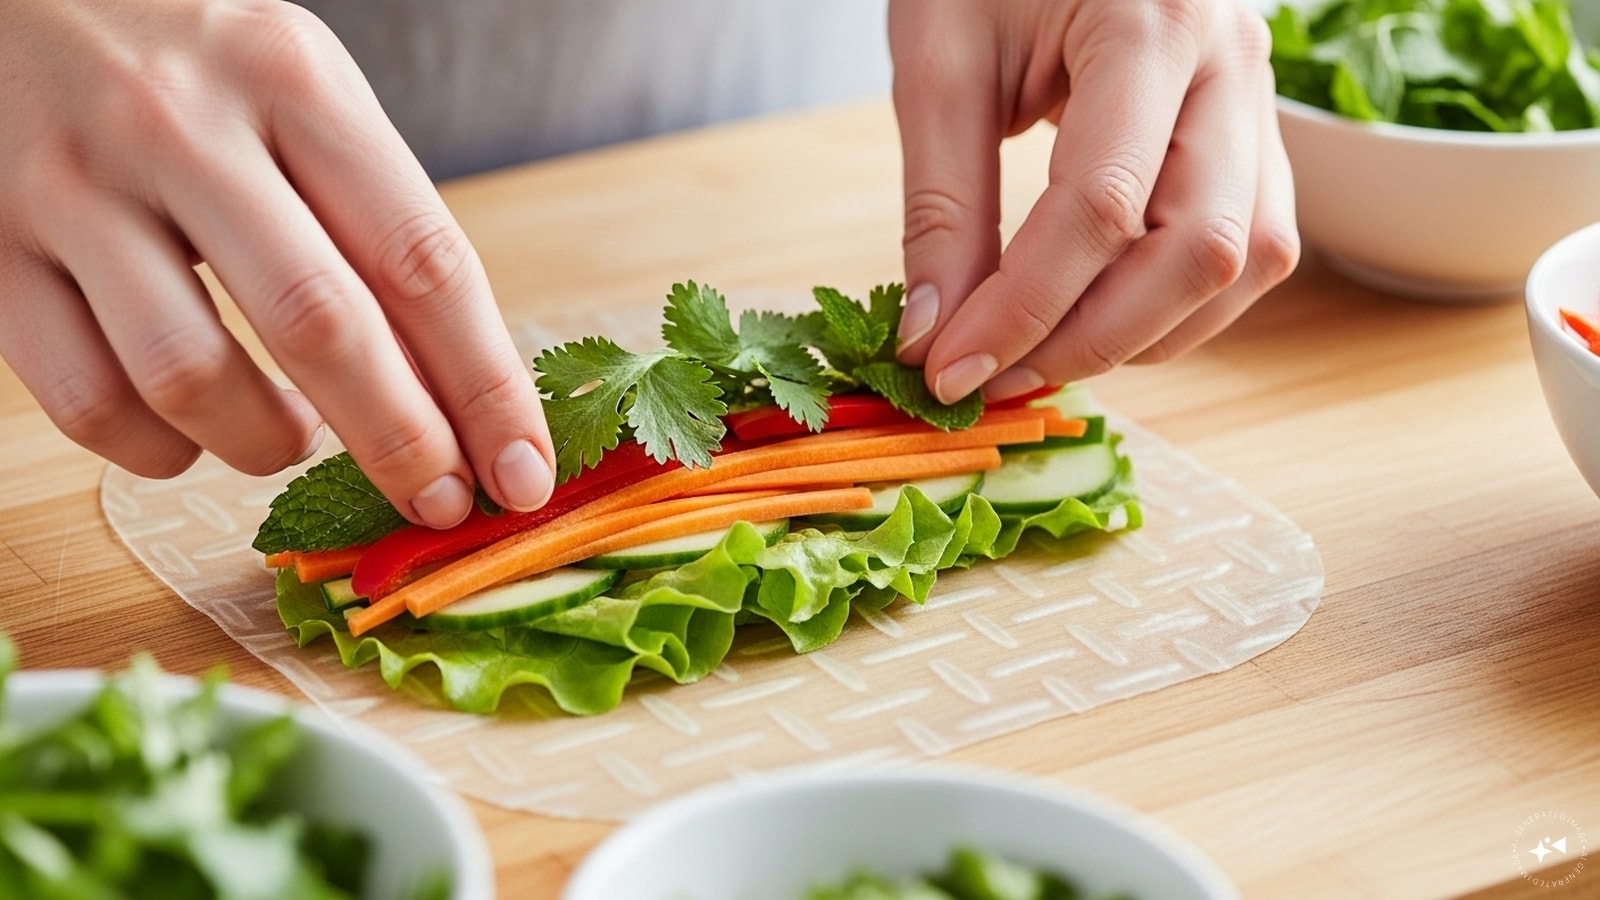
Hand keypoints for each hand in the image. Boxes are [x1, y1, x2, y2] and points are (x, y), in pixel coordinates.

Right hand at [0, 0, 554, 527]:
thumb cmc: (197, 67)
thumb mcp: (305, 97)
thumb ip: (375, 225)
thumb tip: (459, 396)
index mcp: (293, 80)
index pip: (421, 260)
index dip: (486, 387)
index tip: (522, 472)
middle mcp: (181, 126)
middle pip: (321, 325)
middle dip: (402, 442)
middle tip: (442, 503)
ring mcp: (72, 187)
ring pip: (190, 378)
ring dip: (266, 446)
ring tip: (293, 441)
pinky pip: (88, 402)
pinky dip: (159, 450)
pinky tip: (192, 433)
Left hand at [889, 0, 1299, 401]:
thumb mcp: (940, 62)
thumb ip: (941, 205)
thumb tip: (934, 336)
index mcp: (1153, 21)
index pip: (1102, 204)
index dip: (1022, 308)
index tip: (946, 370)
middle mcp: (1233, 62)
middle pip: (1203, 249)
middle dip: (1092, 338)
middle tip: (994, 379)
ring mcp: (1259, 98)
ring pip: (1243, 263)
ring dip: (1142, 334)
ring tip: (1037, 354)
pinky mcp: (1255, 133)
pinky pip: (1245, 248)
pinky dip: (1172, 305)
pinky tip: (1093, 315)